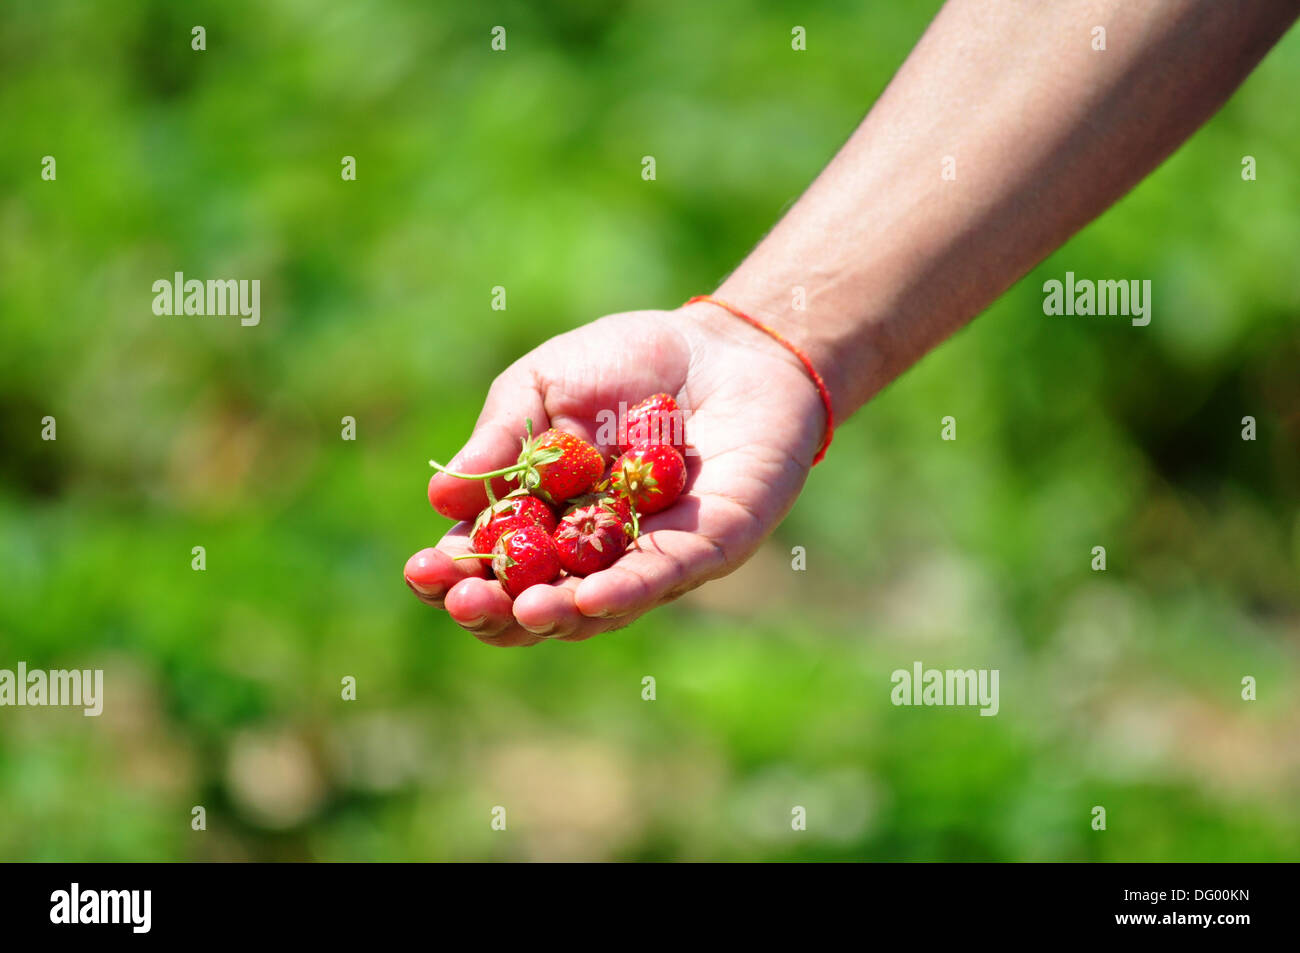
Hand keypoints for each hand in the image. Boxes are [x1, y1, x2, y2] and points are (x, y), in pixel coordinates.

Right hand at [403, 301, 825, 645]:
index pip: (489, 562)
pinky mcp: (708, 548)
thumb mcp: (543, 387)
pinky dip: (625, 592)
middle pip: (533, 602)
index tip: (422, 570)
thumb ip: (501, 440)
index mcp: (542, 518)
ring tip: (521, 608)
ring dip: (554, 614)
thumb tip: (438, 499)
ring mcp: (648, 558)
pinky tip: (588, 599)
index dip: (453, 574)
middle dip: (495, 608)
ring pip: (595, 607)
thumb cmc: (627, 363)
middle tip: (464, 601)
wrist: (724, 344)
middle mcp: (590, 554)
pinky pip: (663, 577)